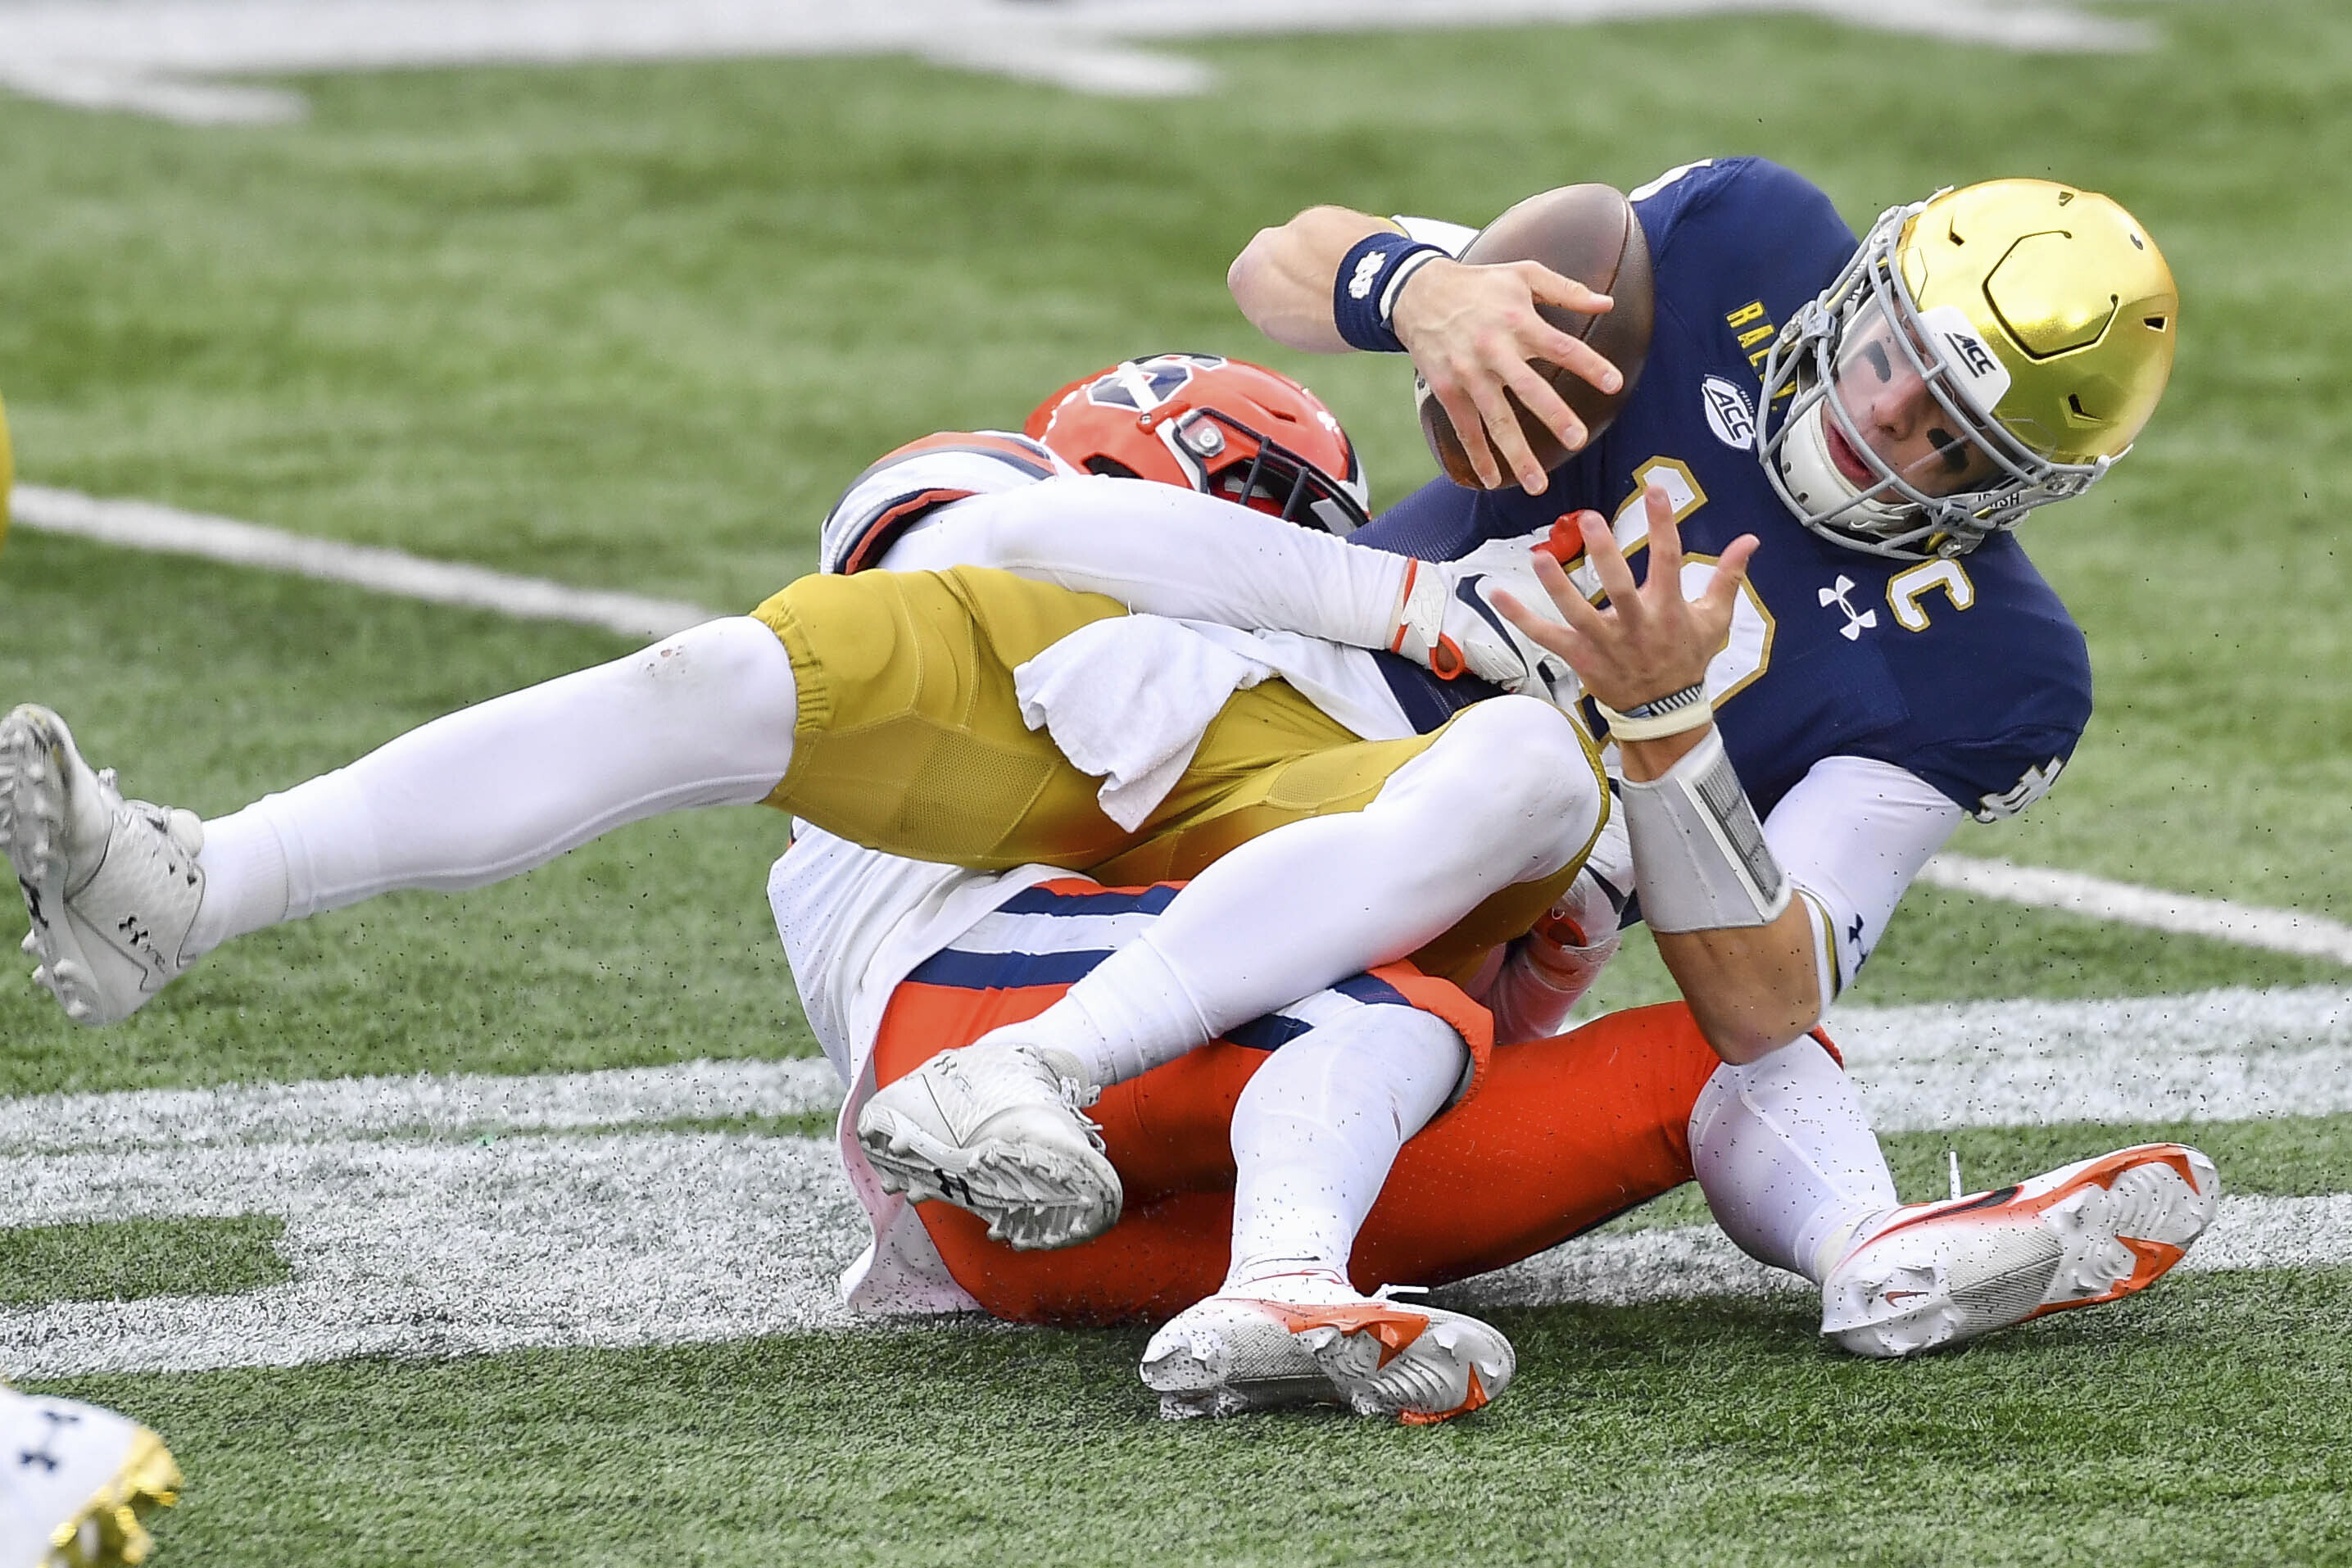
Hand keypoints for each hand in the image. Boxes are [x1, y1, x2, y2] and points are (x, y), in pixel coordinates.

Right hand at [1391, 258, 1621, 493]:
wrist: (1418, 293)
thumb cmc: (1480, 284)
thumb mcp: (1523, 274)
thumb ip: (1567, 290)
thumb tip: (1608, 304)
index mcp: (1519, 322)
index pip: (1561, 346)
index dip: (1589, 365)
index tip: (1614, 385)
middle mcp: (1494, 350)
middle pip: (1528, 387)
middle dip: (1553, 414)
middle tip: (1577, 439)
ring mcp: (1469, 373)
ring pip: (1496, 420)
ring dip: (1516, 454)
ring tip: (1538, 484)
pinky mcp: (1448, 390)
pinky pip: (1466, 429)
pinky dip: (1478, 457)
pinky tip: (1493, 480)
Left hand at [1489, 483, 1757, 712]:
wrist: (1664, 712)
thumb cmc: (1687, 659)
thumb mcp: (1715, 620)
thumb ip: (1728, 577)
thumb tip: (1750, 539)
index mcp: (1669, 610)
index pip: (1667, 560)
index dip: (1662, 525)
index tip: (1654, 489)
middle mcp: (1635, 625)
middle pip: (1618, 586)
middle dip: (1605, 553)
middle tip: (1588, 518)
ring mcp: (1604, 642)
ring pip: (1576, 612)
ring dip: (1556, 585)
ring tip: (1538, 555)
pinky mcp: (1580, 656)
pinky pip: (1544, 636)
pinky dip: (1519, 617)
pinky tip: (1495, 595)